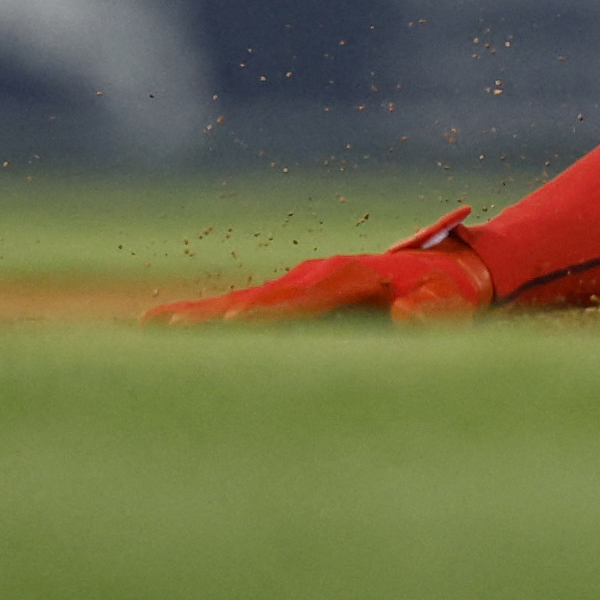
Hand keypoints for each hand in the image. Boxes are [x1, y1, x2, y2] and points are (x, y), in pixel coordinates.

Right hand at [146, 207, 494, 323]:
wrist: (454, 270)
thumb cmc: (453, 296)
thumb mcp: (452, 307)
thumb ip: (434, 315)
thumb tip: (406, 316)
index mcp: (349, 278)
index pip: (300, 301)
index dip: (266, 315)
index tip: (229, 328)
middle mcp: (317, 275)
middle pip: (254, 299)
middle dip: (209, 315)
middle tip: (158, 329)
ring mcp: (303, 282)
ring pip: (241, 301)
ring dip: (196, 315)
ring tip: (146, 327)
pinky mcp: (298, 294)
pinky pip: (248, 306)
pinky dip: (208, 316)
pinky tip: (169, 327)